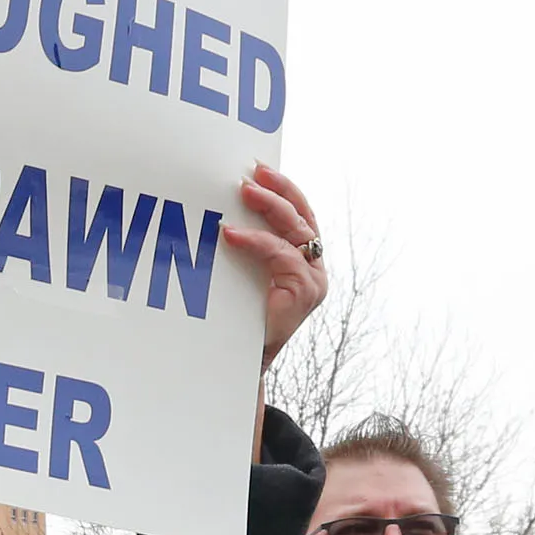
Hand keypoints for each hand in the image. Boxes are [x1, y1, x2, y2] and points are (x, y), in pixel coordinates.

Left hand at [221, 163, 325, 373]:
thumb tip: (219, 218)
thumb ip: (245, 252)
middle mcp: (315, 267)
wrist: (243, 363)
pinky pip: (281, 256)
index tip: (260, 170)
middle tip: (253, 173)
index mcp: (304, 260)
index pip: (300, 215)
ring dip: (270, 207)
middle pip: (302, 216)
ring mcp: (313, 279)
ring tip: (244, 191)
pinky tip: (231, 234)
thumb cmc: (238, 321)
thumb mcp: (243, 278)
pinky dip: (256, 242)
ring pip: (295, 231)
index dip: (284, 191)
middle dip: (279, 190)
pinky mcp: (304, 292)